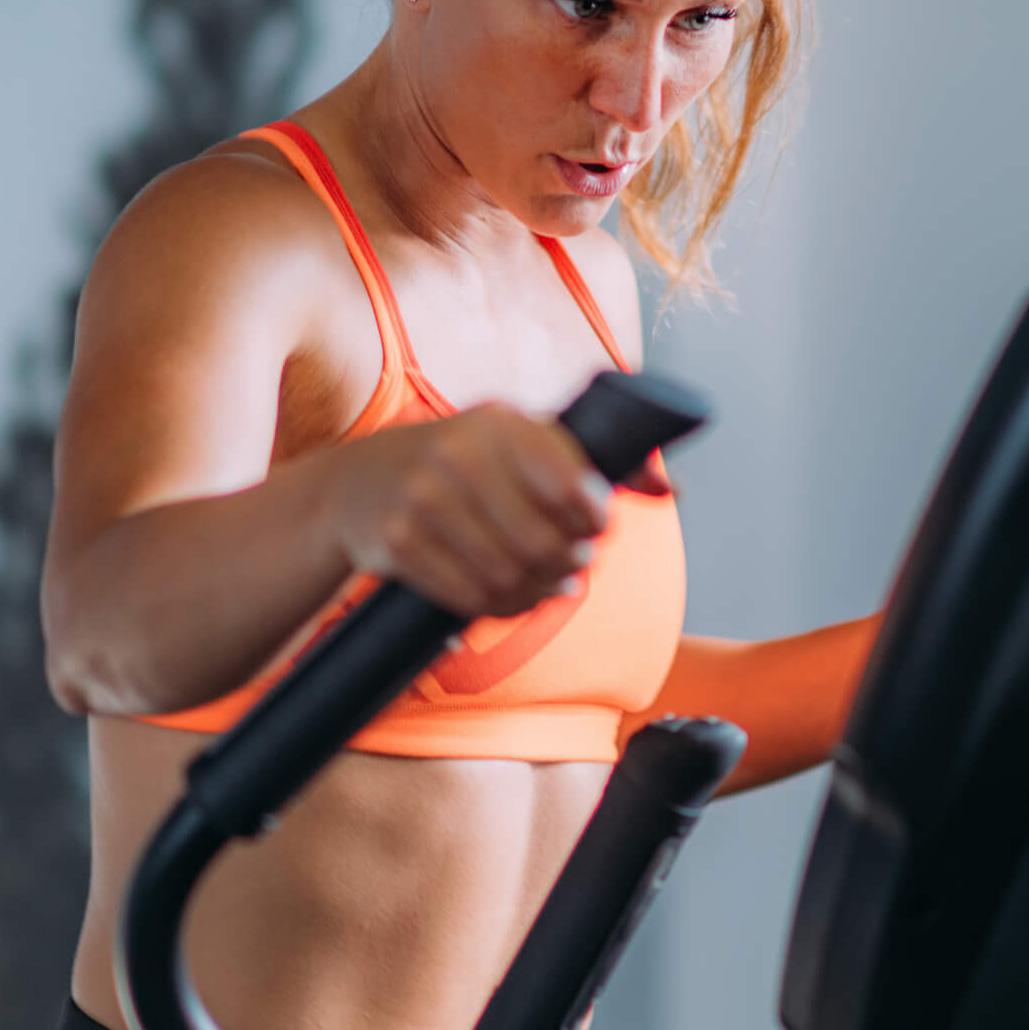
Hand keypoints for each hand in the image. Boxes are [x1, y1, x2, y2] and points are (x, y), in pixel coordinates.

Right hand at [329, 405, 613, 618]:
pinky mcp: (398, 545)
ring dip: (540, 591)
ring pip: (510, 576)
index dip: (593, 520)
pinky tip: (513, 596)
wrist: (356, 485)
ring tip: (551, 584)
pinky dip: (502, 607)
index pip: (569, 486)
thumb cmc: (460, 461)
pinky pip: (472, 597)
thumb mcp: (520, 441)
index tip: (594, 528)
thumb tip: (672, 489)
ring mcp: (422, 500)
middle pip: (543, 542)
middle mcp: (457, 455)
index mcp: (498, 422)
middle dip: (570, 561)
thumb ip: (597, 460)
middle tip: (575, 564)